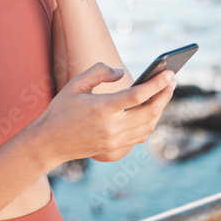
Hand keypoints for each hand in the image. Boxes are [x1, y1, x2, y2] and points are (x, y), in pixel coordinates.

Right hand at [32, 61, 175, 168]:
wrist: (49, 143)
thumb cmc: (61, 110)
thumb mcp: (75, 84)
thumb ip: (99, 72)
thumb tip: (122, 73)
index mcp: (102, 108)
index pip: (138, 95)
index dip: (156, 83)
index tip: (169, 73)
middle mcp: (111, 127)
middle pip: (150, 111)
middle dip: (165, 95)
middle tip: (171, 81)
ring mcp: (115, 140)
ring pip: (148, 125)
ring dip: (160, 109)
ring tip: (164, 93)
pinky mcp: (115, 148)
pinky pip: (141, 136)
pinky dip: (150, 122)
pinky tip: (151, 110)